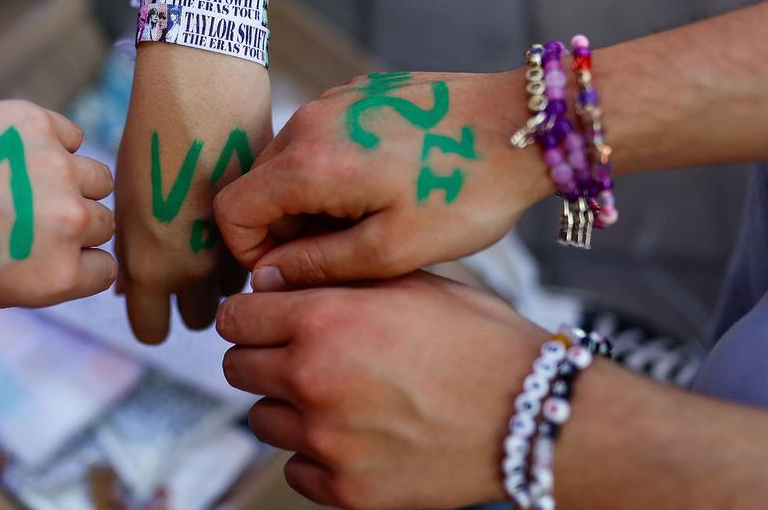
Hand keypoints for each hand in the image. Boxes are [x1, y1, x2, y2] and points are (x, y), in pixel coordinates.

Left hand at [0, 100, 115, 311]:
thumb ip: (24, 281)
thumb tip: (53, 261)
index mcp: (55, 277)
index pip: (104, 270)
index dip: (80, 262)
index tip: (54, 252)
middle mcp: (67, 223)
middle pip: (103, 222)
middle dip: (76, 223)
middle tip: (33, 215)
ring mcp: (55, 167)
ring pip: (96, 176)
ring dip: (71, 181)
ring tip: (26, 181)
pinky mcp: (34, 121)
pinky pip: (69, 134)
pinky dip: (53, 143)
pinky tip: (13, 151)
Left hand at [114, 53, 271, 343]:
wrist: (202, 83)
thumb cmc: (151, 133)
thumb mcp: (128, 196)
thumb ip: (133, 251)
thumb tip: (130, 291)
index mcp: (151, 264)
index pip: (152, 331)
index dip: (152, 318)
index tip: (155, 302)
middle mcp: (197, 268)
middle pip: (204, 320)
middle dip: (196, 302)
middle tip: (191, 268)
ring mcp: (241, 246)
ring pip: (241, 288)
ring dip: (232, 273)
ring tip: (221, 232)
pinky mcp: (274, 221)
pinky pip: (268, 251)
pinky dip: (262, 243)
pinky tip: (247, 209)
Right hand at [214, 70, 551, 289]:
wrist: (524, 125)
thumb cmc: (465, 191)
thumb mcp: (393, 249)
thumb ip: (317, 266)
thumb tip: (265, 279)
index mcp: (309, 161)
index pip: (233, 210)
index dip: (250, 253)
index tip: (293, 273)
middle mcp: (309, 121)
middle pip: (256, 185)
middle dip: (281, 229)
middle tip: (339, 255)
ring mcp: (333, 100)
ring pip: (286, 162)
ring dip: (307, 201)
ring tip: (365, 223)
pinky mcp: (357, 93)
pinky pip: (318, 139)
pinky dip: (329, 171)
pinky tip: (381, 188)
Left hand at [217, 273, 546, 508]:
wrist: (532, 414)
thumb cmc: (477, 339)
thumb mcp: (408, 282)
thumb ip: (335, 279)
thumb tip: (278, 281)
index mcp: (323, 319)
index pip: (235, 315)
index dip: (251, 313)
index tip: (265, 318)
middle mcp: (312, 379)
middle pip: (237, 367)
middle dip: (262, 357)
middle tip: (301, 356)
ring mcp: (326, 440)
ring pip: (261, 420)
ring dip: (287, 407)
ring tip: (337, 397)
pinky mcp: (346, 488)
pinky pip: (296, 468)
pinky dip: (315, 455)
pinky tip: (355, 435)